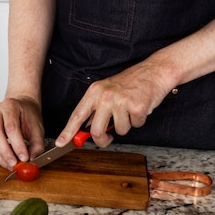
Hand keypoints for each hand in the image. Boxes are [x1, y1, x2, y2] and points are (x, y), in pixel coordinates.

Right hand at [0, 97, 44, 169]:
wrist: (21, 107)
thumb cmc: (28, 116)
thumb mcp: (38, 128)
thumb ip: (37, 145)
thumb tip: (31, 159)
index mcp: (10, 106)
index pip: (11, 127)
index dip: (17, 145)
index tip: (24, 157)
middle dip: (6, 153)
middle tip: (15, 164)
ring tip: (11, 165)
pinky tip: (3, 161)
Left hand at [55, 60, 172, 146]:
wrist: (154, 71)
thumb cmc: (131, 82)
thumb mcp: (107, 91)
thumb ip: (96, 110)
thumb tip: (86, 131)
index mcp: (95, 92)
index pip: (77, 115)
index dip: (68, 131)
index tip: (60, 142)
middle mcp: (105, 96)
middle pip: (96, 131)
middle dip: (102, 140)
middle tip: (108, 138)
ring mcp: (121, 101)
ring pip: (119, 131)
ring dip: (126, 125)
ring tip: (130, 110)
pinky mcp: (136, 107)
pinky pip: (135, 126)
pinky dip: (139, 120)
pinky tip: (140, 107)